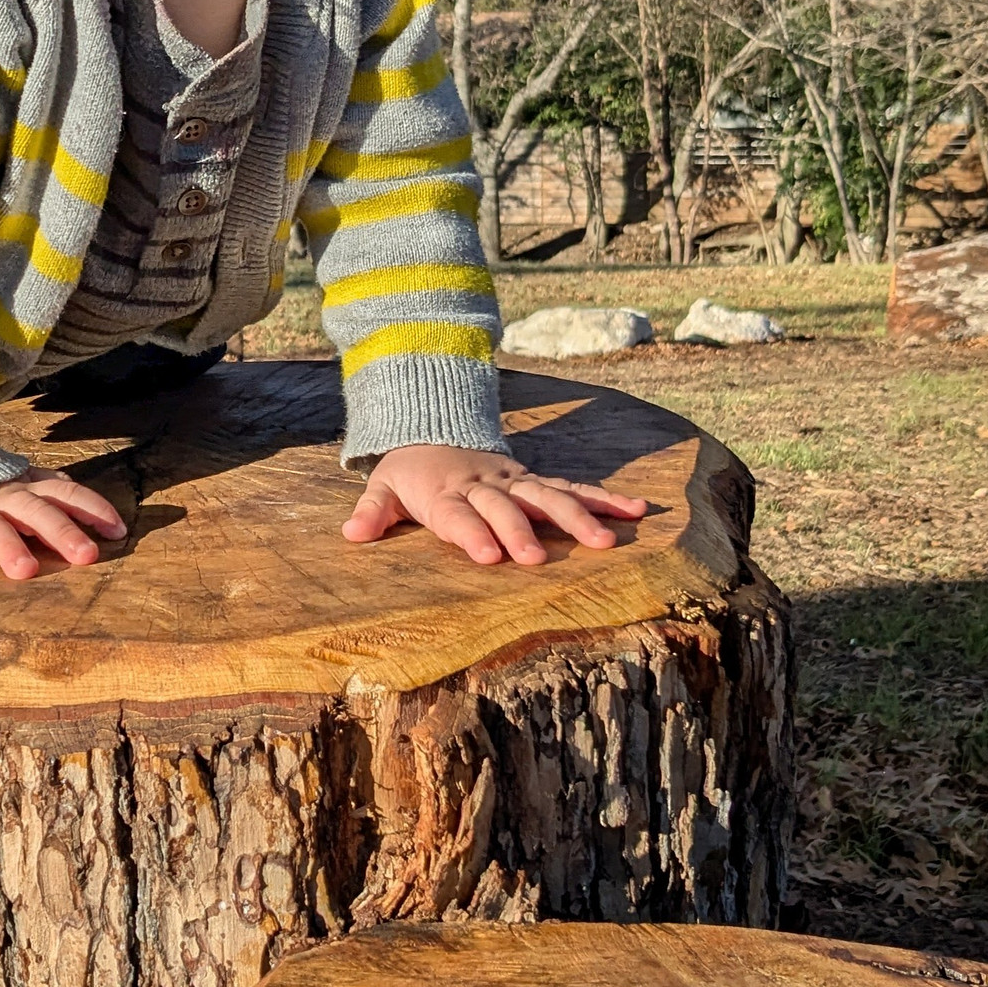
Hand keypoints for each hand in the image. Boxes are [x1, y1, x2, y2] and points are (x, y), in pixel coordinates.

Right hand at [0, 471, 126, 583]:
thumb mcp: (20, 486)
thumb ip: (51, 492)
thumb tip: (94, 504)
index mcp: (25, 489)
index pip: (65, 492)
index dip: (91, 507)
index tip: (118, 530)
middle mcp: (1, 497)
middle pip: (35, 509)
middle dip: (62, 530)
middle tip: (88, 556)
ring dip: (7, 546)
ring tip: (24, 571)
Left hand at [343, 443, 648, 565]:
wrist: (434, 427)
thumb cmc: (410, 472)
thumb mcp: (384, 486)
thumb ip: (372, 511)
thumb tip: (351, 536)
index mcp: (446, 492)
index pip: (458, 515)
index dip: (472, 532)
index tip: (487, 555)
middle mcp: (485, 485)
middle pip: (505, 507)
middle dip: (521, 531)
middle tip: (537, 559)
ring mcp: (514, 481)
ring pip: (548, 496)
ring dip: (577, 518)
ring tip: (606, 542)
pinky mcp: (535, 481)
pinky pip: (573, 488)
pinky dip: (604, 499)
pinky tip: (636, 510)